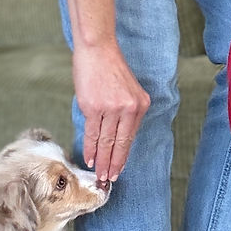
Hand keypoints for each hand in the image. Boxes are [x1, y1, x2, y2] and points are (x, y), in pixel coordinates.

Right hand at [72, 42, 150, 182]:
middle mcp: (128, 108)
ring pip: (106, 142)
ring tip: (99, 174)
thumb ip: (126, 112)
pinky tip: (90, 158)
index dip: (124, 156)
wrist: (97, 50)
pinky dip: (91, 148)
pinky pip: (92, 133)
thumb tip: (117, 137)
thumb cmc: (110, 68)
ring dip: (102, 160)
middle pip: (120, 143)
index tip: (119, 169)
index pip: (130, 137)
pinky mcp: (93, 107)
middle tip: (109, 180)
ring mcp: (111, 108)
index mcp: (140, 104)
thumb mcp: (128, 90)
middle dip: (114, 164)